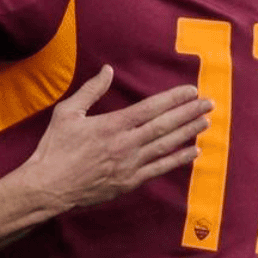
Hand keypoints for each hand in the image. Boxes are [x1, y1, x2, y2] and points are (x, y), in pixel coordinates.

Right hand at [25, 66, 211, 210]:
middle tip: (209, 104)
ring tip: (206, 122)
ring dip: (188, 133)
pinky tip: (193, 152)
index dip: (174, 99)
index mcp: (112, 125)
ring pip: (166, 146)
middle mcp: (126, 144)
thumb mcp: (68, 112)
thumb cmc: (54, 148)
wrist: (48, 187)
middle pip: (164, 126)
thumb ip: (91, 90)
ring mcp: (129, 165)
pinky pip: (159, 169)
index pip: (151, 108)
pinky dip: (178, 160)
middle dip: (189, 113)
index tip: (191, 91)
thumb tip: (108, 70)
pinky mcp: (129, 182)